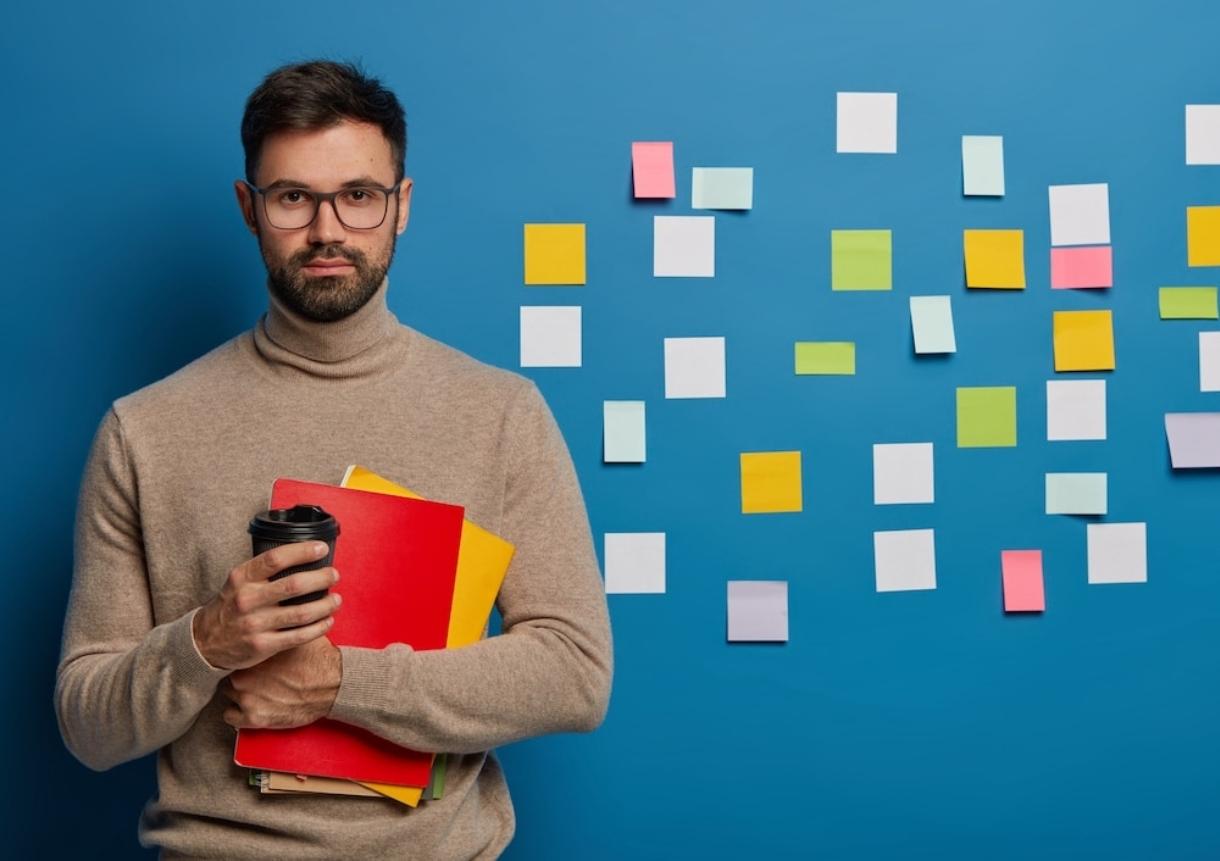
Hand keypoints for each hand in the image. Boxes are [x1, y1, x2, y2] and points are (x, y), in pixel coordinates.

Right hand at [192, 541, 341, 670]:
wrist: (203, 642)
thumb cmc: (229, 606)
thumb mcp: (237, 582)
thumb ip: (262, 571)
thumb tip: (302, 557)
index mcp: (241, 578)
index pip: (275, 559)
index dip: (302, 551)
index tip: (321, 549)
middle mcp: (247, 600)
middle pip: (294, 585)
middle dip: (321, 578)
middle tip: (334, 575)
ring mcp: (255, 624)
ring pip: (301, 613)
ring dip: (325, 605)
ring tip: (336, 600)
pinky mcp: (263, 646)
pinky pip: (299, 636)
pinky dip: (319, 628)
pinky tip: (328, 621)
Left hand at [220, 636, 341, 728]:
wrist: (333, 685)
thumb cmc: (317, 660)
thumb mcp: (299, 631)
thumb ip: (282, 624)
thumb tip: (281, 606)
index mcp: (252, 652)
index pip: (236, 653)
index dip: (246, 656)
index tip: (253, 661)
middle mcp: (244, 675)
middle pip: (232, 673)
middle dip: (244, 674)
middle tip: (259, 676)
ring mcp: (247, 698)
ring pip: (229, 694)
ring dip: (240, 693)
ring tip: (257, 691)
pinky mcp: (254, 718)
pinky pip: (229, 716)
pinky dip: (238, 713)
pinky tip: (251, 706)